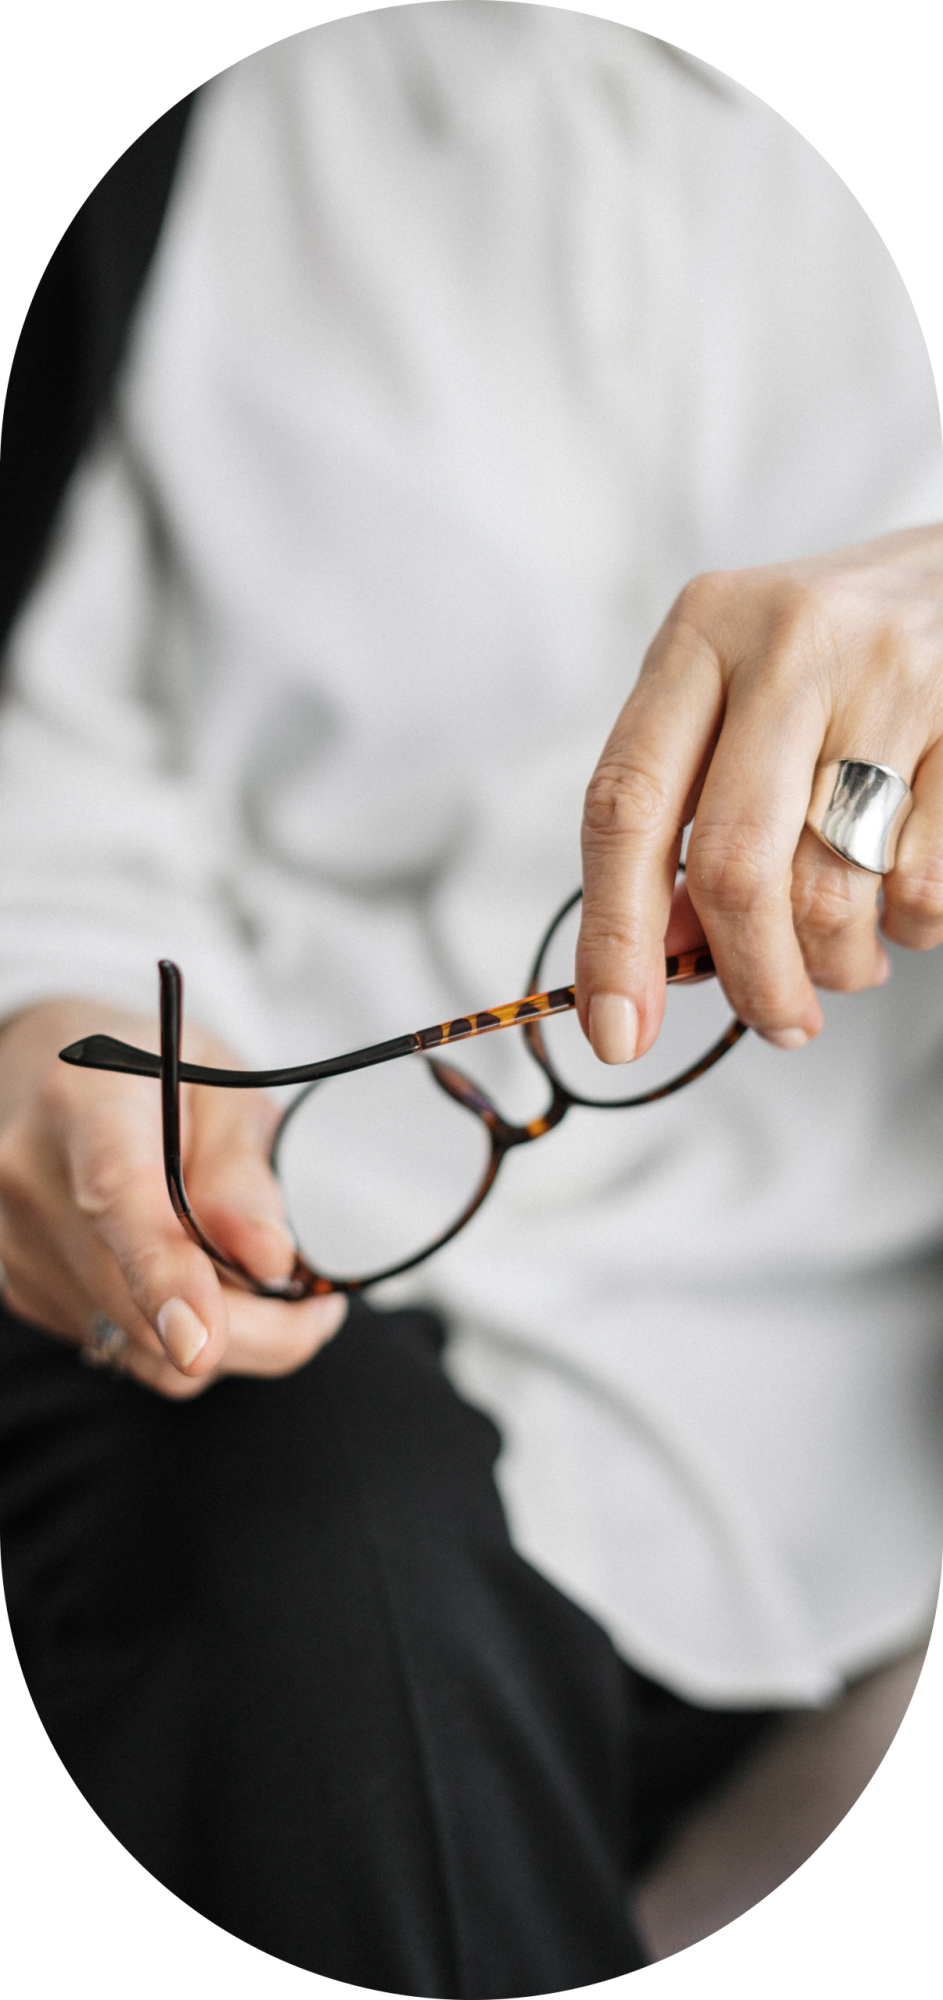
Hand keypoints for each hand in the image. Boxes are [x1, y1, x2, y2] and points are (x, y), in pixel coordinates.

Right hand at [0, 998, 345, 1397]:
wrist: (52, 1079)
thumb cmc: (152, 1080)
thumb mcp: (225, 1091)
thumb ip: (244, 1173)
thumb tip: (269, 1260)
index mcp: (86, 1105)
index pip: (118, 1198)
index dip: (162, 1275)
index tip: (200, 1343)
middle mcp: (33, 1180)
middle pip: (139, 1301)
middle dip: (250, 1327)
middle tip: (316, 1307)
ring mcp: (19, 1245)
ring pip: (139, 1349)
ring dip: (219, 1338)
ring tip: (254, 1278)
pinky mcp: (26, 1291)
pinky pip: (122, 1351)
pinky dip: (175, 1336)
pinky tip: (192, 1281)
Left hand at [577, 524, 942, 1059]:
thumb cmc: (829, 667)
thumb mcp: (734, 709)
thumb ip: (683, 822)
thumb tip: (663, 963)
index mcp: (702, 632)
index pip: (627, 804)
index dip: (613, 935)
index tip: (615, 1033)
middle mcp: (789, 642)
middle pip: (735, 864)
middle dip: (751, 977)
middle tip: (777, 1022)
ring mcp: (892, 674)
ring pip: (834, 889)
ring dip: (837, 962)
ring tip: (849, 954)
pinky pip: (925, 885)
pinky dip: (912, 927)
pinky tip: (906, 899)